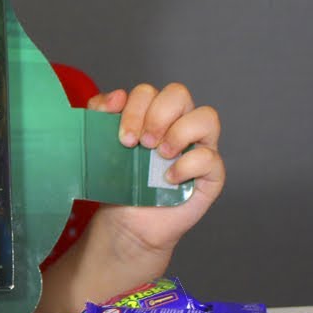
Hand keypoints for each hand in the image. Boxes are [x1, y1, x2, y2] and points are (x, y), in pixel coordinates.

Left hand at [87, 82, 224, 254]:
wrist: (126, 221)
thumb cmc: (119, 180)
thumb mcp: (101, 144)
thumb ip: (101, 114)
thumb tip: (116, 97)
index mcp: (153, 114)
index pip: (150, 91)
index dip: (135, 107)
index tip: (122, 137)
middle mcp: (179, 124)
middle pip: (179, 94)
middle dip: (156, 115)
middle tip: (140, 144)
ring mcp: (199, 147)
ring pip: (206, 117)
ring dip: (178, 133)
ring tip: (158, 156)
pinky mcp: (211, 174)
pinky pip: (210, 157)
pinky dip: (187, 165)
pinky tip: (168, 178)